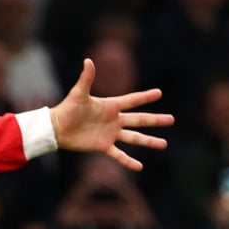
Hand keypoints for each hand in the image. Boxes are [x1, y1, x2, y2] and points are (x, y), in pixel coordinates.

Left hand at [50, 58, 173, 170]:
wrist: (56, 128)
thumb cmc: (66, 109)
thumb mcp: (78, 94)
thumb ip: (86, 78)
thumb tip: (88, 61)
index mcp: (110, 106)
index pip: (132, 100)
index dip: (145, 97)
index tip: (159, 93)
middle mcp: (113, 120)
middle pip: (139, 120)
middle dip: (155, 120)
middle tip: (172, 120)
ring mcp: (110, 134)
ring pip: (134, 138)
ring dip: (149, 141)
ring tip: (164, 144)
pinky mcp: (103, 146)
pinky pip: (118, 154)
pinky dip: (128, 161)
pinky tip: (140, 167)